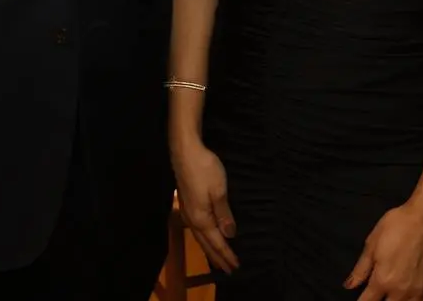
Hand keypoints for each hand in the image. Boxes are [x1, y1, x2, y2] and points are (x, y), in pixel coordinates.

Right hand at [171, 138, 238, 272]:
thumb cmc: (205, 170)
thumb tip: (230, 235)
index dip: (227, 255)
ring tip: (218, 259)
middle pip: (206, 244)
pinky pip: (197, 230)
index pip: (217, 242)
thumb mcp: (219, 191)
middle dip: (218, 257)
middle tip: (229, 270)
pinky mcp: (187, 204)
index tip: (237, 266)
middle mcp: (192, 220)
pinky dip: (204, 238)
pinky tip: (206, 236)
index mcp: (201, 219)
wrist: (185, 152)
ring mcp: (187, 212)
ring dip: (210, 250)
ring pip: (200, 237)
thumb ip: (224, 214)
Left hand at [346, 202, 422, 300]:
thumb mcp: (372, 244)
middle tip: (376, 295)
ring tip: (390, 297)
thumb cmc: (397, 225)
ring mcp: (418, 291)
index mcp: (383, 280)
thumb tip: (349, 286)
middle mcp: (400, 291)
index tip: (360, 298)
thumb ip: (361, 269)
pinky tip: (409, 300)